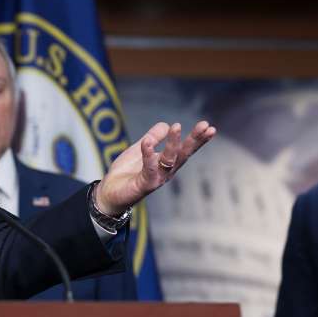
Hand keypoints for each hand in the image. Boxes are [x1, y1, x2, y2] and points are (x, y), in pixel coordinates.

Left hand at [95, 120, 215, 215]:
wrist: (109, 193)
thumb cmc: (126, 173)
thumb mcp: (139, 149)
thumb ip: (153, 137)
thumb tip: (166, 124)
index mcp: (166, 162)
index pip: (185, 149)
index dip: (197, 139)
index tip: (208, 126)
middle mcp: (166, 171)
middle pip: (184, 154)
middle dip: (195, 140)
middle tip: (206, 127)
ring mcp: (157, 178)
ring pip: (169, 160)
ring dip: (174, 144)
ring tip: (176, 126)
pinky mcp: (145, 185)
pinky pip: (149, 168)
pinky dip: (148, 154)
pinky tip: (148, 142)